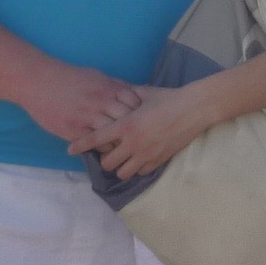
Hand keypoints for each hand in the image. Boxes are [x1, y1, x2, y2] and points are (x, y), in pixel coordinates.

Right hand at [20, 64, 141, 145]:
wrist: (38, 82)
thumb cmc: (68, 78)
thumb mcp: (95, 76)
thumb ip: (114, 86)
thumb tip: (132, 94)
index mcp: (108, 87)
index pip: (135, 102)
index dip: (141, 112)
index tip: (142, 119)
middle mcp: (101, 102)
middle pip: (128, 119)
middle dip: (134, 129)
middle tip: (138, 138)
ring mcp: (88, 117)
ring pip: (114, 134)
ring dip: (120, 142)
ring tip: (124, 148)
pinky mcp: (75, 130)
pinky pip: (97, 144)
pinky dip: (104, 148)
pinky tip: (106, 149)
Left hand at [68, 85, 206, 179]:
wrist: (194, 109)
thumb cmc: (169, 98)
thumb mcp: (144, 93)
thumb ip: (127, 95)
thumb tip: (117, 92)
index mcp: (126, 125)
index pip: (96, 139)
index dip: (80, 145)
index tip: (70, 149)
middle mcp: (133, 143)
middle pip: (108, 163)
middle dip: (105, 159)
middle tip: (108, 152)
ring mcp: (146, 154)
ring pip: (123, 172)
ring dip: (120, 166)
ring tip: (123, 158)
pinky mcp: (159, 160)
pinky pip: (141, 172)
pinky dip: (137, 167)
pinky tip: (139, 158)